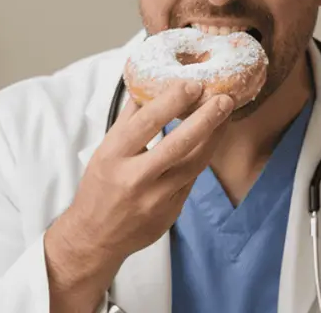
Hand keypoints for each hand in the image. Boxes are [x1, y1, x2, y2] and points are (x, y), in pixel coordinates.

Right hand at [44, 80, 232, 309]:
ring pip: (193, 164)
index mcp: (114, 156)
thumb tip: (147, 83)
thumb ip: (128, 119)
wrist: (96, 236)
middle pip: (177, 145)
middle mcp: (135, 178)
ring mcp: (155, 198)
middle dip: (205, 119)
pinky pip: (192, 179)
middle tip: (224, 99)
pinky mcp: (170, 212)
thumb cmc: (100, 186)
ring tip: (225, 116)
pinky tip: (213, 140)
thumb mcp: (105, 149)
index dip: (172, 101)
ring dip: (213, 137)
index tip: (193, 84)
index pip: (146, 123)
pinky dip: (203, 157)